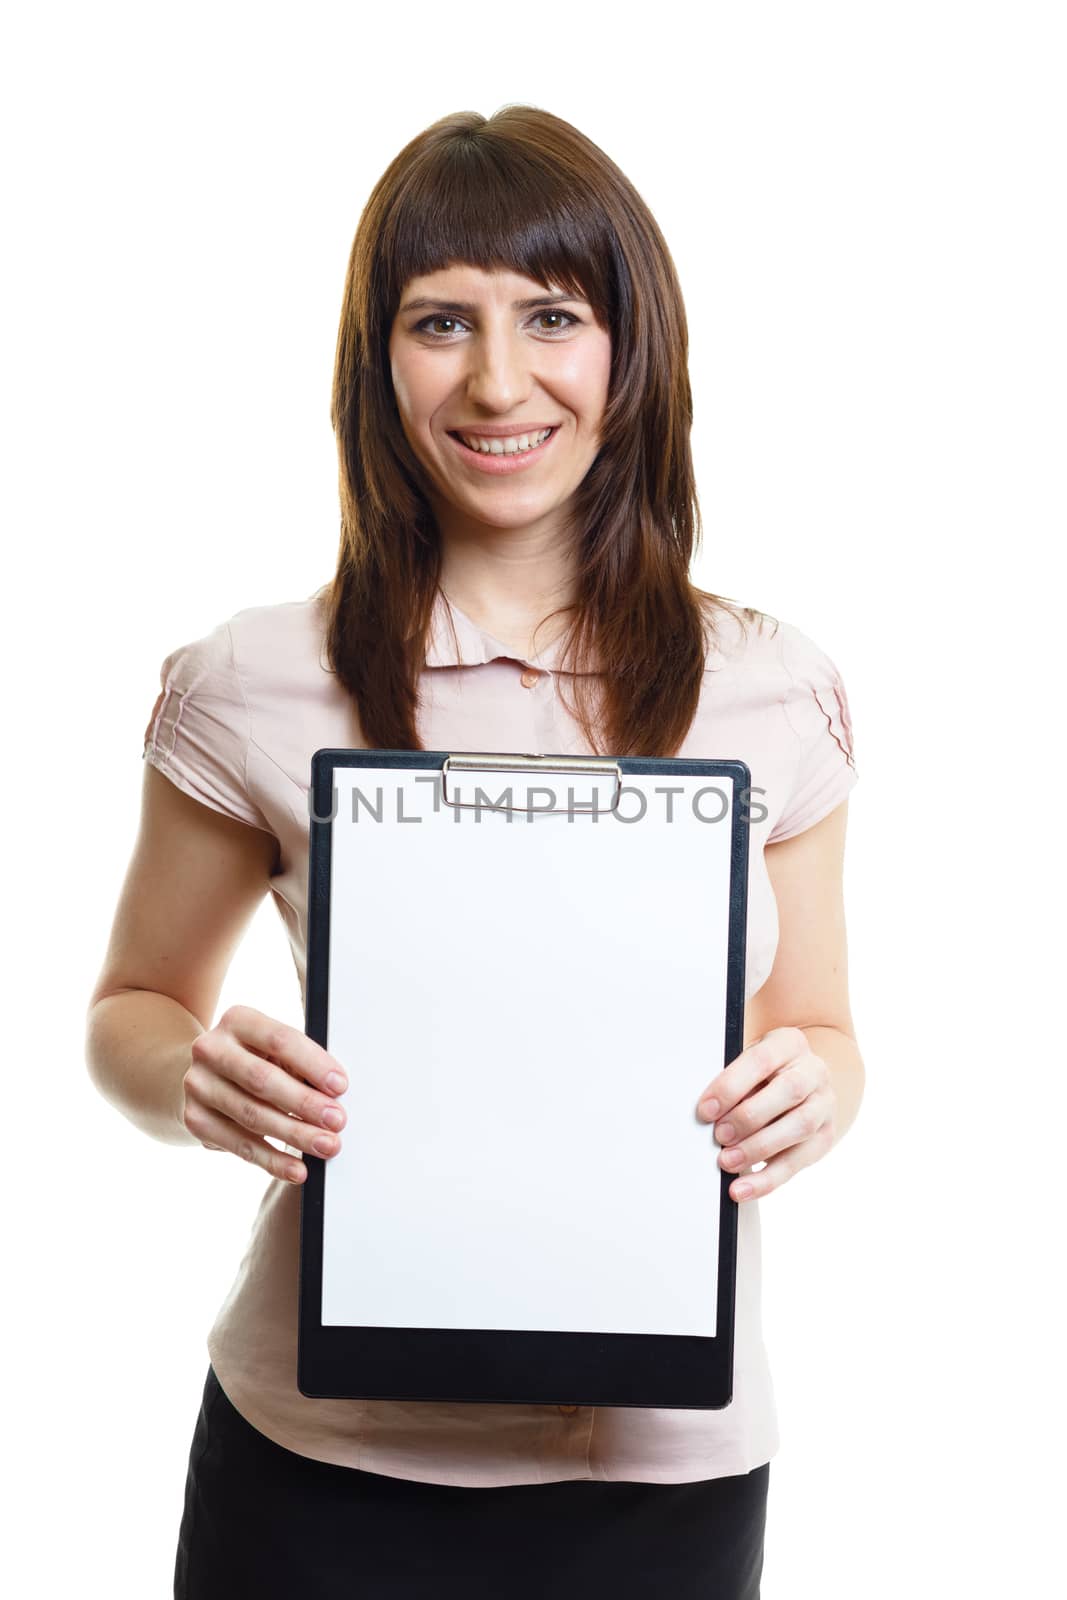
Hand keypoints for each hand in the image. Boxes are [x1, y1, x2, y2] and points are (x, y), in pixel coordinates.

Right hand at [180, 1004, 347, 1184]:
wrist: (205, 1077)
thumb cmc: (255, 1060)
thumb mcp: (275, 1051)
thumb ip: (301, 1065)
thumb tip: (334, 1094)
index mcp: (238, 1020)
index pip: (280, 1040)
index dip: (313, 1064)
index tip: (340, 1086)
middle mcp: (210, 1049)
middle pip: (263, 1080)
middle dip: (305, 1103)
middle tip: (337, 1121)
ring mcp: (197, 1085)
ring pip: (252, 1115)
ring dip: (295, 1134)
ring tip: (326, 1146)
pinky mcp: (195, 1119)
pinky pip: (239, 1145)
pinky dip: (272, 1160)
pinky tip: (297, 1170)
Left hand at [695, 1026, 834, 1201]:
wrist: (802, 1080)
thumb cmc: (764, 1073)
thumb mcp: (748, 1065)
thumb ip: (733, 1082)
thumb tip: (707, 1114)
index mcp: (789, 1044)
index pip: (761, 1060)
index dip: (731, 1085)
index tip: (705, 1110)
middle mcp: (814, 1071)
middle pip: (788, 1091)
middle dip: (749, 1117)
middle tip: (719, 1136)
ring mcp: (824, 1104)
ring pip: (799, 1127)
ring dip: (759, 1148)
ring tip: (728, 1163)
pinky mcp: (825, 1136)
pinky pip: (799, 1161)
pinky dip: (768, 1178)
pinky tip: (744, 1188)